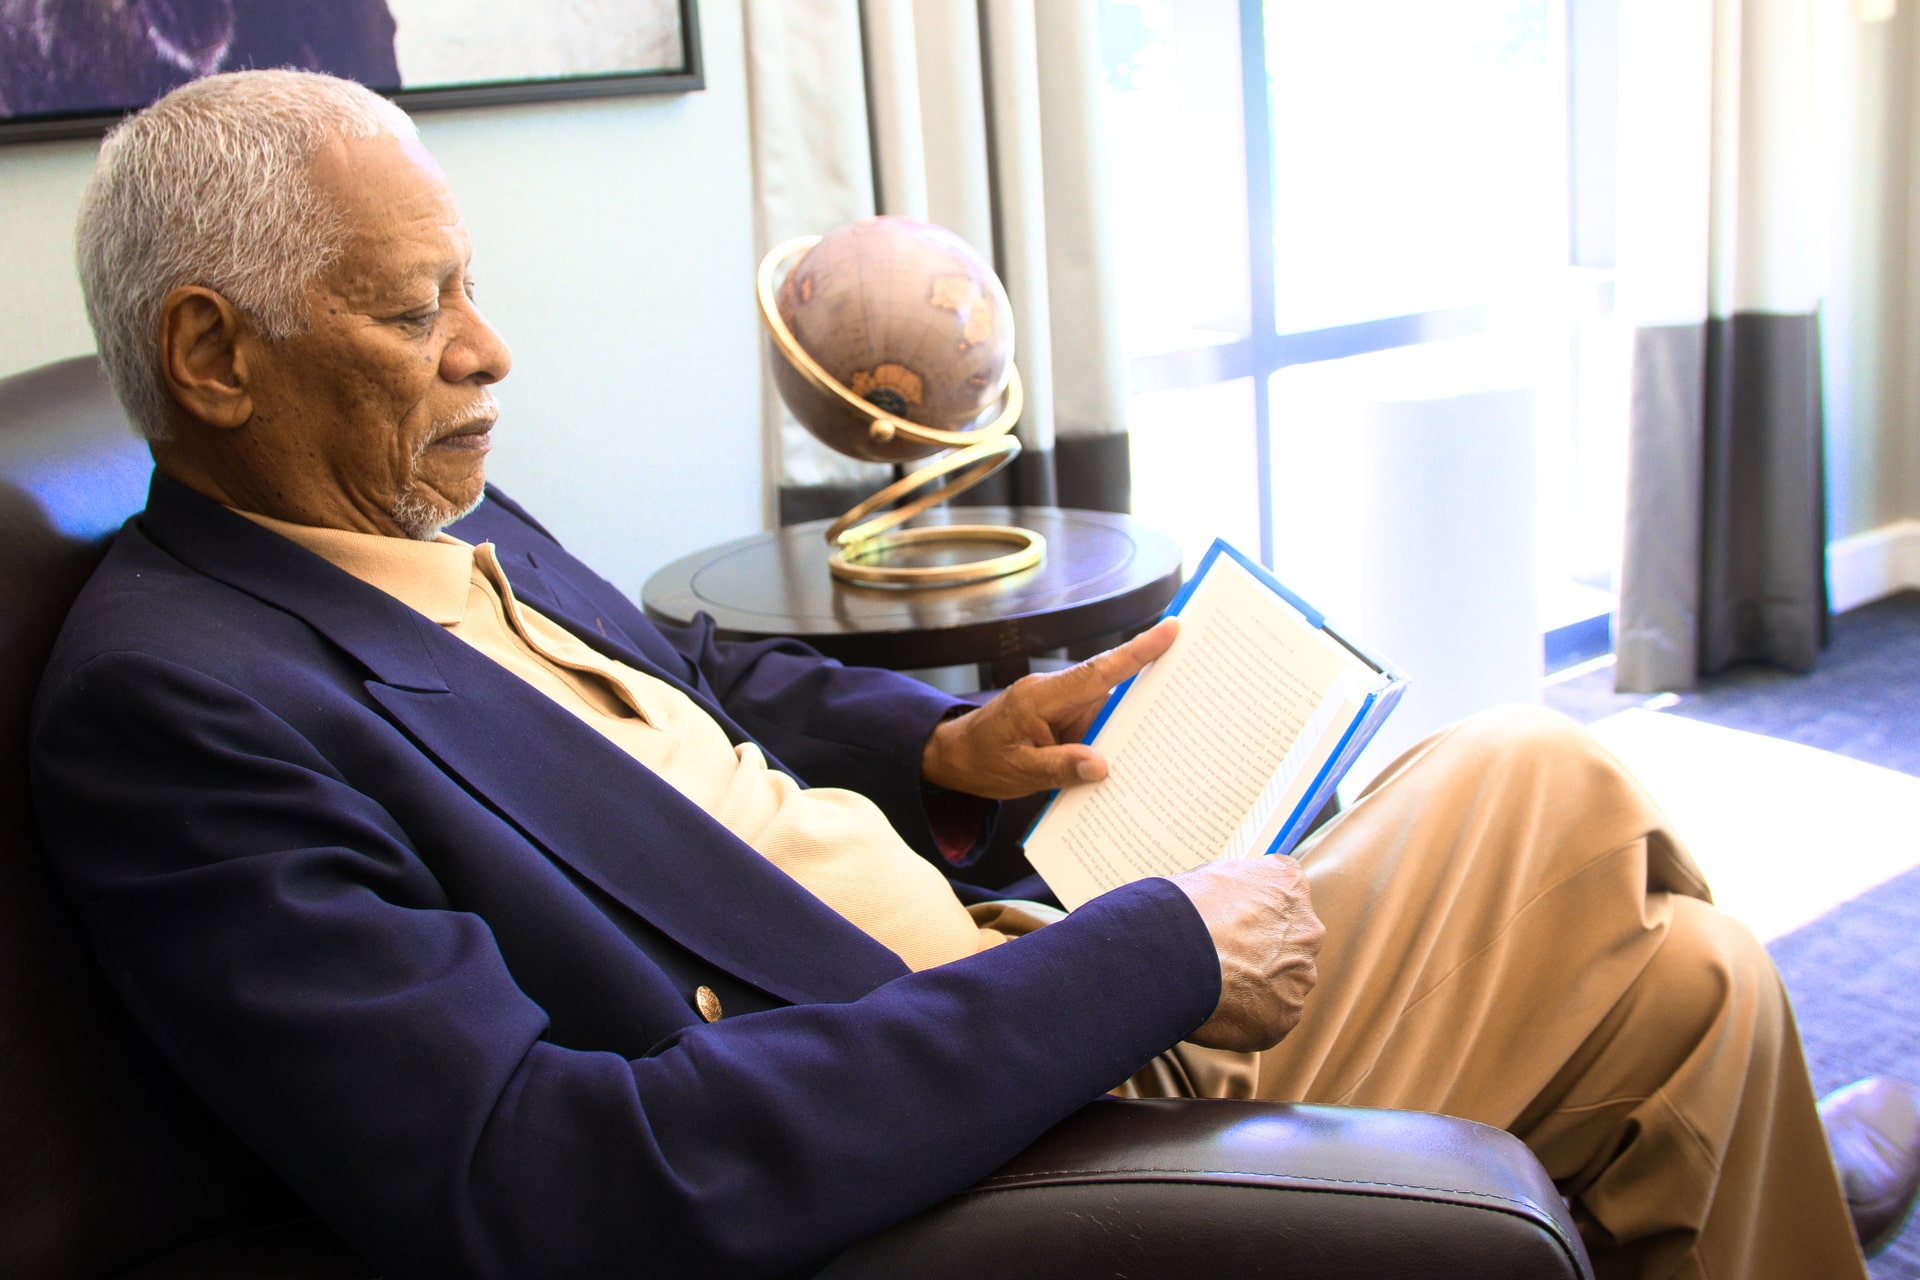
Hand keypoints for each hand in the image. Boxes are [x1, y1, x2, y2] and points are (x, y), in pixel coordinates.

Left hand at [919, 618, 1177, 799]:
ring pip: (1106, 706)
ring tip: (1172, 732)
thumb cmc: (980, 761)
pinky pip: (1094, 722)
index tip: (1170, 630)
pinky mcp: (1062, 718)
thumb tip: (1101, 766)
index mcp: (1041, 698)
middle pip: (1110, 685)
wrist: (953, 757)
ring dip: (1131, 722)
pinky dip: (1112, 738)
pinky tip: (1130, 757)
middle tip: (1195, 681)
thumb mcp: (1017, 773)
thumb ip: (1059, 768)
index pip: (1095, 672)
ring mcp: (1059, 704)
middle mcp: (1054, 694)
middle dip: (1150, 682)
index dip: (1135, 652)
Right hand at [1170, 855, 1324, 1051]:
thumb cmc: (1183, 909)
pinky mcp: (1286, 1015)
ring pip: (1284, 982)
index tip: (1238, 922)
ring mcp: (1300, 976)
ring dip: (1258, 984)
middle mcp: (1306, 931)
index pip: (1285, 896)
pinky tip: (1220, 1007)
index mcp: (1289, 886)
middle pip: (1291, 943)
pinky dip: (1249, 1015)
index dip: (1258, 911)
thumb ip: (1238, 886)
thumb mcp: (1212, 875)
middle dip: (1263, 951)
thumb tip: (1232, 897)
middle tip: (1225, 958)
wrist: (1172, 953)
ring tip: (1216, 985)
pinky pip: (1272, 1016)